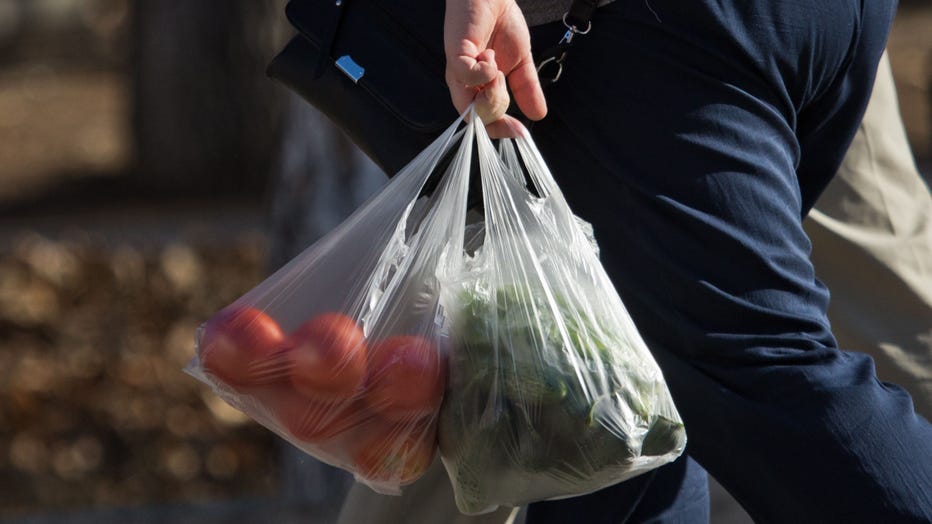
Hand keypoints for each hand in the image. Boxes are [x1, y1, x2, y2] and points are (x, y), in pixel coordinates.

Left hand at [444, 0, 546, 136]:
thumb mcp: (521, 62)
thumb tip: (538, 115)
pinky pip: (468, 77)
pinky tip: (489, 56)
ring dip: (492, 93)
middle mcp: (464, 83)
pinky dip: (484, 73)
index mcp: (478, 88)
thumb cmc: (501, 24)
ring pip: (470, 106)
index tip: (521, 132)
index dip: (500, 130)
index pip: (482, 122)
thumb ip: (527, 88)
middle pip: (476, 120)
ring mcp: (458, 70)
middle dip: (498, 110)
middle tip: (506, 80)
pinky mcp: (456, 53)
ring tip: (498, 68)